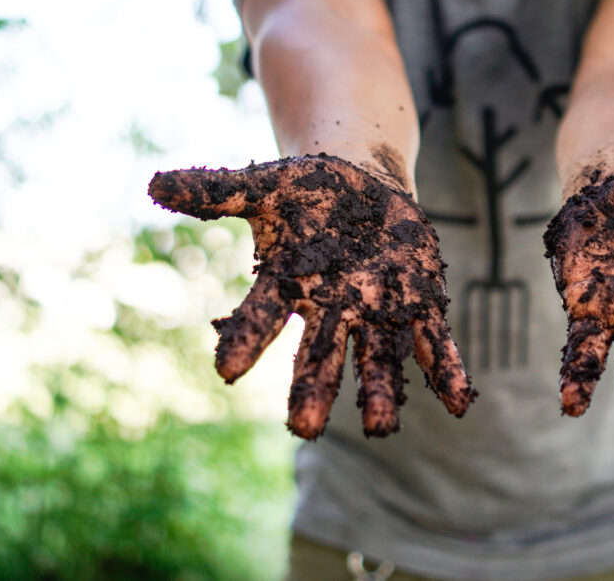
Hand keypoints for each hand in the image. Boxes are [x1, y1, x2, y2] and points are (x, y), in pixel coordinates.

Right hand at [148, 155, 475, 438]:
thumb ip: (218, 191)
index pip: (261, 318)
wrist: (364, 187)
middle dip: (313, 391)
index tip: (227, 370)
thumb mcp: (266, 185)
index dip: (245, 340)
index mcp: (290, 285)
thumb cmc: (308, 192)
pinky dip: (447, 371)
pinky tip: (460, 402)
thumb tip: (153, 184)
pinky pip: (435, 343)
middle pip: (318, 357)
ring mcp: (377, 311)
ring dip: (380, 392)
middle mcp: (331, 309)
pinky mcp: (419, 305)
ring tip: (382, 429)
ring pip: (377, 359)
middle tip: (305, 429)